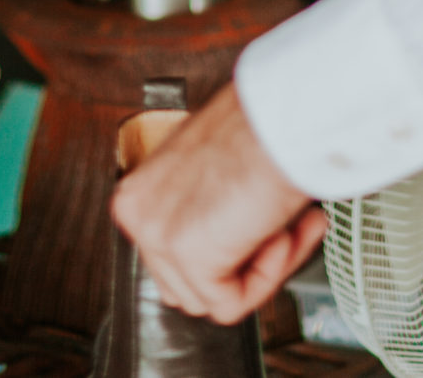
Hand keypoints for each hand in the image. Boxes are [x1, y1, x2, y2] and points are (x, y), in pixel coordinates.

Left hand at [114, 84, 325, 323]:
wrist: (283, 118)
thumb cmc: (262, 130)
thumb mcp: (216, 170)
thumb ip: (208, 209)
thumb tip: (229, 242)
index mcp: (138, 193)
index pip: (174, 258)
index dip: (230, 249)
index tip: (267, 225)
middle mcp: (135, 213)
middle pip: (187, 283)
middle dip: (240, 265)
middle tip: (284, 230)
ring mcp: (155, 235)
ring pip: (209, 299)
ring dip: (259, 269)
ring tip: (287, 226)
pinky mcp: (185, 255)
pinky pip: (230, 304)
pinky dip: (267, 278)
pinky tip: (281, 233)